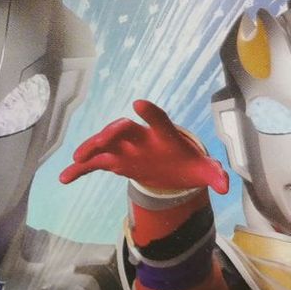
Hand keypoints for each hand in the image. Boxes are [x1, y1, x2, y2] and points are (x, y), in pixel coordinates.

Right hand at [59, 100, 228, 194]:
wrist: (173, 166)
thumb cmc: (187, 163)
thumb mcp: (202, 170)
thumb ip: (214, 174)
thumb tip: (226, 184)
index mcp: (165, 135)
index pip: (159, 120)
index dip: (151, 113)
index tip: (139, 105)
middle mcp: (142, 137)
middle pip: (125, 130)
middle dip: (114, 132)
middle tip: (104, 139)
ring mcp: (125, 148)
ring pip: (105, 145)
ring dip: (92, 149)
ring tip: (79, 159)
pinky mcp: (115, 161)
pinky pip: (95, 164)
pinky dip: (81, 170)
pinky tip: (64, 178)